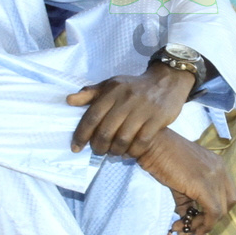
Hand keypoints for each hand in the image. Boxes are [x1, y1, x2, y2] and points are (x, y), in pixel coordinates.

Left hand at [68, 64, 195, 157]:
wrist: (166, 81)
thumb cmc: (134, 86)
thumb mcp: (111, 84)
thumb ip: (90, 93)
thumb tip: (68, 100)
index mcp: (112, 92)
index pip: (92, 116)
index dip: (81, 134)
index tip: (76, 147)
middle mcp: (126, 100)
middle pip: (106, 131)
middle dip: (98, 146)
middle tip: (98, 151)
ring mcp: (143, 110)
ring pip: (123, 139)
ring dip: (115, 151)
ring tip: (112, 152)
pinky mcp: (157, 119)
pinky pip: (141, 142)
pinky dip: (132, 152)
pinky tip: (128, 153)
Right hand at [136, 129, 235, 234]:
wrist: (151, 144)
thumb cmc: (161, 158)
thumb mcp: (180, 181)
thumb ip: (186, 201)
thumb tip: (186, 221)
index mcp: (218, 166)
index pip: (227, 195)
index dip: (216, 211)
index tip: (197, 219)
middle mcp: (221, 170)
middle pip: (227, 204)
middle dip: (209, 220)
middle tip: (190, 226)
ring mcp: (214, 176)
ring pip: (220, 211)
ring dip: (203, 225)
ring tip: (183, 228)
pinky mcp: (203, 185)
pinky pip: (212, 212)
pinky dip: (203, 224)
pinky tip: (185, 227)